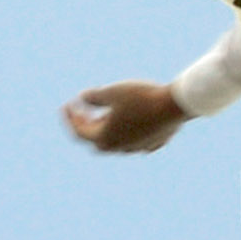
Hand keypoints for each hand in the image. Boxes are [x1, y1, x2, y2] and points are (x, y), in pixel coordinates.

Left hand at [64, 81, 188, 154]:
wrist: (173, 106)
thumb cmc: (140, 97)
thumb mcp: (112, 91)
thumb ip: (94, 97)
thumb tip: (83, 98)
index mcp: (105, 138)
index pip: (80, 131)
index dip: (71, 118)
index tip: (67, 104)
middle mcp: (119, 148)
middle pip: (96, 140)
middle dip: (87, 124)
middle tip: (83, 110)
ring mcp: (137, 148)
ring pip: (116, 142)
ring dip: (107, 128)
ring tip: (105, 113)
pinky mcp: (153, 143)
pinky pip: (135, 140)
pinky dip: (127, 130)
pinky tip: (130, 121)